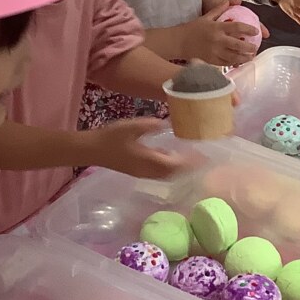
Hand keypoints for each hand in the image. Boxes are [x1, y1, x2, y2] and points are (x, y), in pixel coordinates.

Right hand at [88, 119, 202, 178]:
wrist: (92, 150)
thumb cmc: (110, 138)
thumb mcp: (132, 126)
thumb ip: (151, 125)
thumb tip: (168, 123)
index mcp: (150, 162)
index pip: (178, 166)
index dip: (193, 164)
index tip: (207, 158)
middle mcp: (149, 171)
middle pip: (176, 174)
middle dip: (191, 168)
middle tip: (205, 159)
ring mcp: (144, 173)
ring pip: (169, 175)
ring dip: (182, 170)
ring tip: (195, 159)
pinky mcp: (139, 171)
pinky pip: (161, 172)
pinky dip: (172, 167)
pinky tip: (175, 157)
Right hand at [182, 0, 260, 64]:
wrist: (179, 42)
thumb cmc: (193, 28)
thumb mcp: (206, 16)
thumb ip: (220, 9)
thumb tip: (234, 1)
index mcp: (217, 27)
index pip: (237, 27)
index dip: (249, 29)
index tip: (256, 31)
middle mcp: (217, 40)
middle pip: (238, 45)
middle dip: (249, 47)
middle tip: (256, 47)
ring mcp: (214, 52)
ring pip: (233, 56)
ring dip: (244, 57)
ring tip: (251, 57)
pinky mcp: (211, 60)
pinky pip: (225, 63)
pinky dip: (234, 63)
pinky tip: (239, 62)